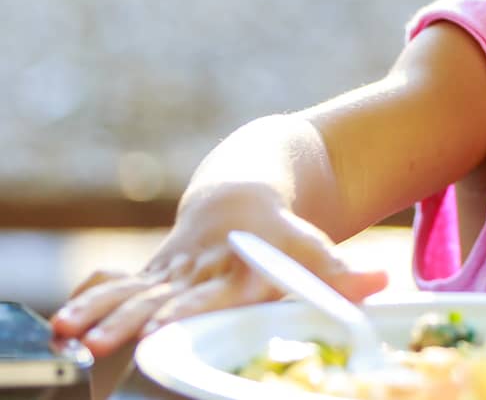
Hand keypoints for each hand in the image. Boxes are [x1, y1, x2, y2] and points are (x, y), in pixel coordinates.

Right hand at [50, 183, 387, 356]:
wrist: (246, 184)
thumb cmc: (282, 230)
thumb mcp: (311, 245)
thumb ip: (337, 273)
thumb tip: (380, 283)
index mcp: (235, 260)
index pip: (208, 289)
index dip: (185, 307)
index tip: (158, 324)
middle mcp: (197, 264)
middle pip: (160, 295)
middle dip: (129, 317)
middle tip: (97, 340)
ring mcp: (171, 267)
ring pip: (130, 290)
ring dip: (100, 312)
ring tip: (68, 334)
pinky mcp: (154, 272)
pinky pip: (116, 288)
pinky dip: (91, 302)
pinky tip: (65, 327)